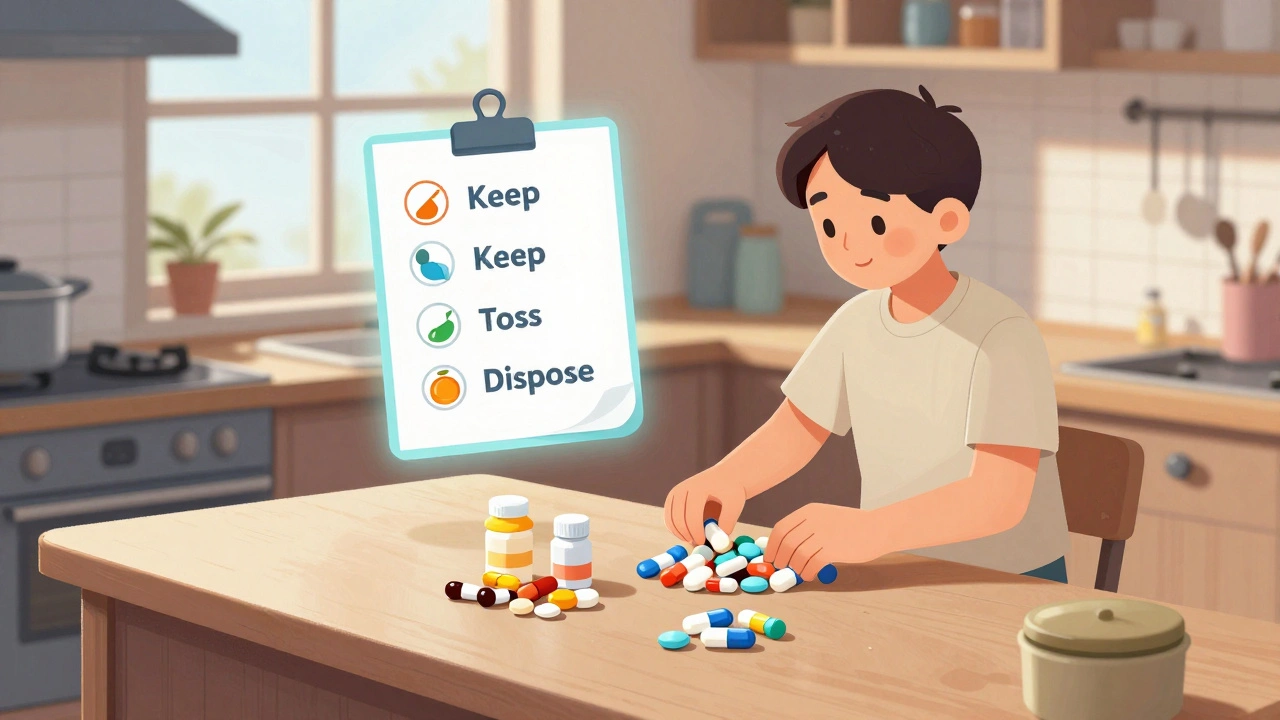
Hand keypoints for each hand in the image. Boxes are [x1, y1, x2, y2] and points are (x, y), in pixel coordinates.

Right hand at [664, 465, 747, 544]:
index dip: (697, 533)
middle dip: (688, 535)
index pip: (692, 516)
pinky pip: (669, 519)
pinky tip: (689, 535)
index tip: (704, 544)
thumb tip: (719, 544)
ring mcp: (675, 493)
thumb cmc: (732, 492)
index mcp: (698, 488)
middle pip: (679, 520)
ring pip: (671, 521)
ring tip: (696, 540)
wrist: (726, 477)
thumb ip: (727, 522)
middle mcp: (683, 488)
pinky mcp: (672, 498)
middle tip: (700, 545)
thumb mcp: (734, 505)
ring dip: (681, 534)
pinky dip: (676, 530)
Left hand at [764, 503, 889, 580]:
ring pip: (796, 555)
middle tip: (781, 568)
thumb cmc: (853, 526)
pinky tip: (810, 575)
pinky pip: (811, 564)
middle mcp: (813, 520)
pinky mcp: (833, 549)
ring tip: (798, 572)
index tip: (771, 557)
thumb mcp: (826, 517)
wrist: (879, 527)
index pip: (781, 528)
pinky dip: (807, 572)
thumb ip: (807, 528)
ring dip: (794, 567)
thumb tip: (786, 547)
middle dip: (780, 558)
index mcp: (809, 511)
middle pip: (786, 543)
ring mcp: (823, 534)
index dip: (772, 545)